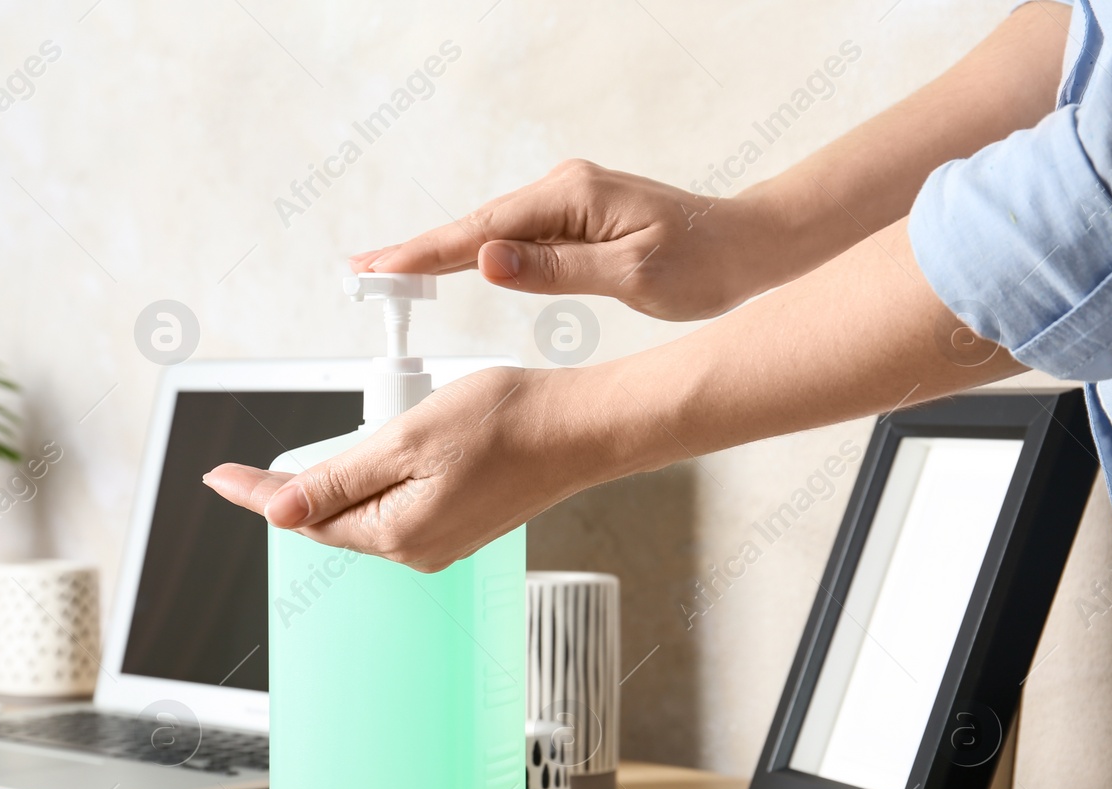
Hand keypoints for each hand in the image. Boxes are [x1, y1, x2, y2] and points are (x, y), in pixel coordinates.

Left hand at [202, 367, 613, 571]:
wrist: (580, 428)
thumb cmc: (505, 423)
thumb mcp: (406, 441)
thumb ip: (338, 478)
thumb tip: (278, 510)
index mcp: (396, 533)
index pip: (304, 516)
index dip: (257, 493)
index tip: (216, 478)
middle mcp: (415, 550)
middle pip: (331, 520)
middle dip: (295, 491)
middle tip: (251, 468)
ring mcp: (439, 542)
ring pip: (364, 514)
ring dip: (336, 485)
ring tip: (312, 458)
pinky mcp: (459, 526)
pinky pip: (395, 510)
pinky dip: (373, 486)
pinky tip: (373, 461)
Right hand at [348, 159, 786, 320]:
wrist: (750, 247)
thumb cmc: (703, 263)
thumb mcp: (631, 274)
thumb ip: (556, 268)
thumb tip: (488, 260)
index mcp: (571, 198)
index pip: (482, 231)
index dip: (426, 252)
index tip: (380, 266)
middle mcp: (563, 190)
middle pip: (475, 226)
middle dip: (418, 248)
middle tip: (362, 266)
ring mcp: (568, 202)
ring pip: (491, 232)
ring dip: (441, 251)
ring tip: (391, 268)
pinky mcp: (575, 219)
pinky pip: (514, 236)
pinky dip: (476, 251)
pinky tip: (453, 260)